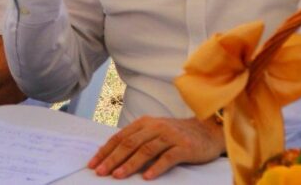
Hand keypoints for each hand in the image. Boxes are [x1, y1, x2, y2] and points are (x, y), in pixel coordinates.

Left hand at [88, 116, 224, 178]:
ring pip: (146, 150)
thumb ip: (137, 139)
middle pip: (130, 143)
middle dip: (113, 158)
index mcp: (145, 123)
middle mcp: (156, 127)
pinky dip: (156, 168)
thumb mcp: (155, 131)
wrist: (208, 131)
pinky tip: (146, 177)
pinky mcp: (184, 147)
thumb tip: (112, 155)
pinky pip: (168, 158)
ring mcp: (170, 136)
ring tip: (118, 176)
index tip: (93, 164)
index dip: (105, 150)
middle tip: (100, 172)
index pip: (121, 137)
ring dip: (130, 164)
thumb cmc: (177, 134)